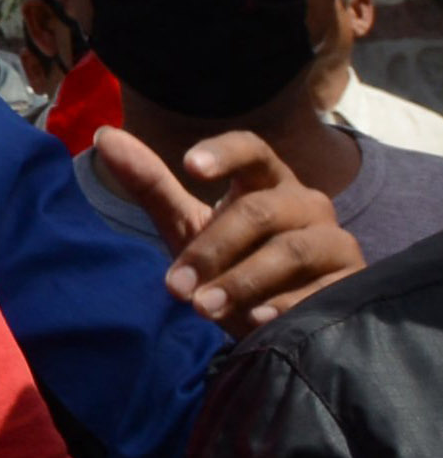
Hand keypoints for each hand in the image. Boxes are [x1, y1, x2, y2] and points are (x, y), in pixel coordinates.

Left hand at [93, 127, 363, 325]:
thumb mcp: (188, 226)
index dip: (225, 152)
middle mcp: (307, 204)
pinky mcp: (352, 282)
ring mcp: (335, 243)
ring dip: (241, 282)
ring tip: (203, 309)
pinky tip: (255, 319)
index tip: (190, 166)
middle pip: (260, 211)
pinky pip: (322, 290)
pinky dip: (284, 305)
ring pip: (291, 251)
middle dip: (212, 249)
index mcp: (268, 182)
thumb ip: (151, 184)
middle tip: (175, 287)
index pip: (253, 149)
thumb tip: (104, 135)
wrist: (276, 321)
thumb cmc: (230, 263)